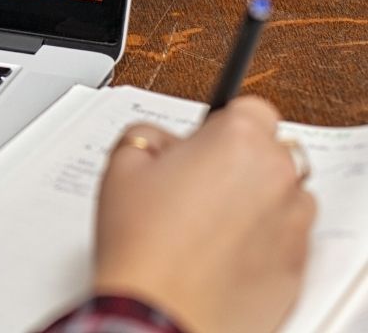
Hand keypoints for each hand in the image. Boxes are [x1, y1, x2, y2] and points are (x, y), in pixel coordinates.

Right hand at [94, 97, 315, 332]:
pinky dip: (262, 240)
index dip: (223, 123)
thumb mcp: (123, 161)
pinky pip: (285, 238)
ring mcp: (293, 225)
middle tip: (196, 182)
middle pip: (270, 150)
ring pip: (283, 194)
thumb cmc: (144, 244)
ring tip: (208, 221)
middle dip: (238, 160)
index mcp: (238, 140)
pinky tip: (220, 250)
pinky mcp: (297, 267)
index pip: (252, 107)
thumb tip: (163, 142)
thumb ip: (149, 134)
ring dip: (256, 199)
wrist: (159, 314)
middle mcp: (277, 177)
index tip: (206, 140)